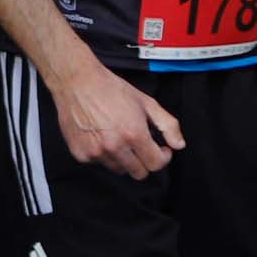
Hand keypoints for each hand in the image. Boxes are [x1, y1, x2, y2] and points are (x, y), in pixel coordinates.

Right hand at [52, 59, 183, 178]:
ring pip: (119, 170)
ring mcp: (96, 153)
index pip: (155, 164)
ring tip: (119, 137)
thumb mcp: (146, 102)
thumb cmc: (112, 90)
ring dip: (124, 159)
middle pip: (139, 173)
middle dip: (145, 161)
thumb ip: (168, 125)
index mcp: (133, 134)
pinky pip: (100, 164)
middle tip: (142, 145)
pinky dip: (104, 155)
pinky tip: (102, 137)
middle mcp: (114, 147)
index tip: (161, 149)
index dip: (163, 158)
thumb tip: (179, 145)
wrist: (78, 83)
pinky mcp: (81, 154)